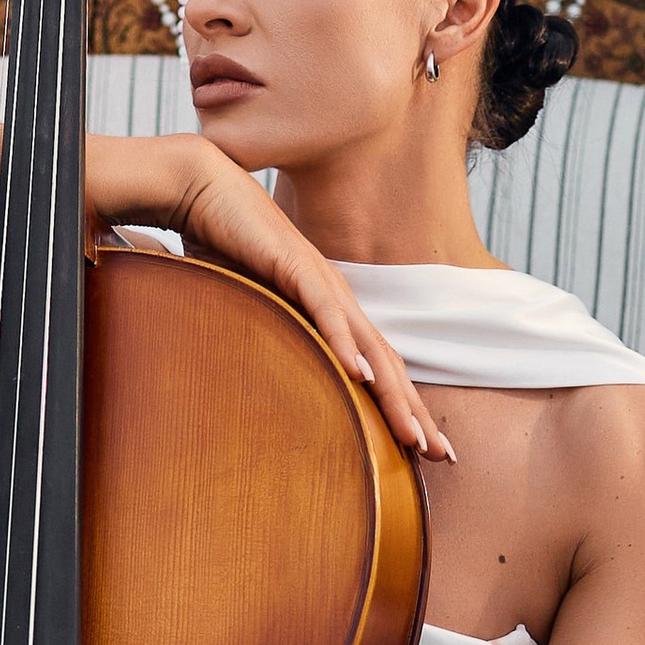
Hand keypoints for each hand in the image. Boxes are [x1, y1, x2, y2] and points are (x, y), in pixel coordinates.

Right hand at [87, 138, 452, 464]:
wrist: (200, 187)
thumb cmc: (220, 246)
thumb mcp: (248, 307)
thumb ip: (263, 338)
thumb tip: (249, 382)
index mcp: (329, 309)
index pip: (375, 367)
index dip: (400, 408)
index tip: (420, 449)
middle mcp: (335, 298)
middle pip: (386, 364)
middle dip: (415, 413)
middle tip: (443, 456)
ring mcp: (319, 281)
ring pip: (366, 346)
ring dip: (393, 393)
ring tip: (414, 434)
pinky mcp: (293, 264)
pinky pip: (324, 311)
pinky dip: (343, 343)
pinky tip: (359, 375)